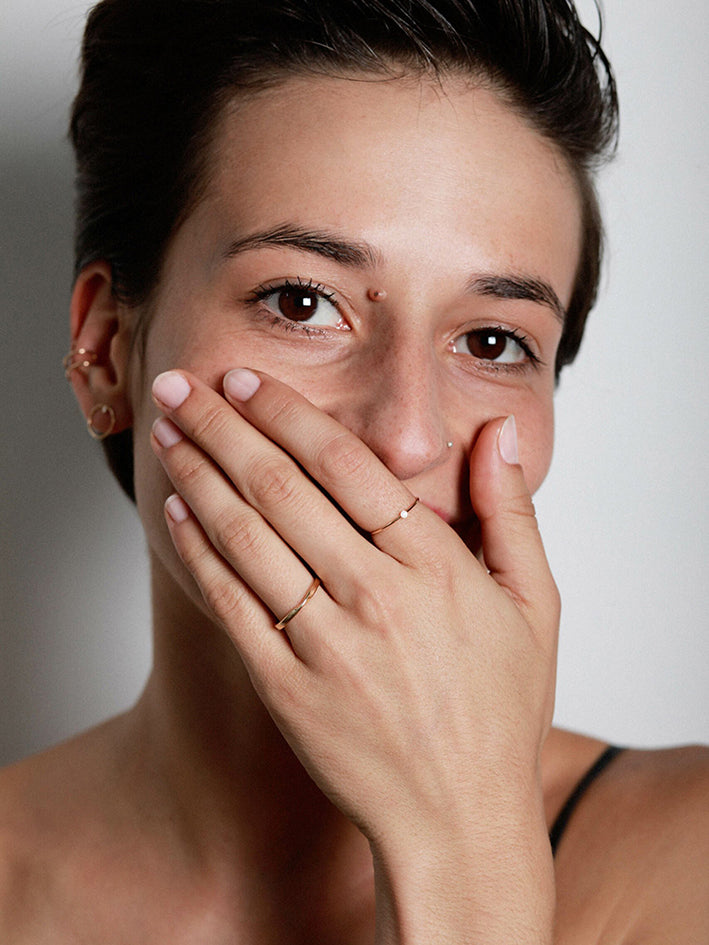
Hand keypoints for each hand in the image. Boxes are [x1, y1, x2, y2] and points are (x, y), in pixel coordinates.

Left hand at [150, 367, 558, 942]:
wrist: (458, 819)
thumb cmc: (499, 712)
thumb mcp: (536, 606)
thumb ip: (512, 512)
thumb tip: (498, 433)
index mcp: (433, 566)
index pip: (346, 464)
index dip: (287, 414)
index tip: (247, 381)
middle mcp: (374, 595)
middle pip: (281, 486)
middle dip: (222, 425)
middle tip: (180, 384)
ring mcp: (324, 642)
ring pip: (247, 535)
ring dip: (199, 474)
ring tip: (167, 431)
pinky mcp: (286, 686)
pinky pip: (232, 603)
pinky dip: (200, 552)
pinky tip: (178, 512)